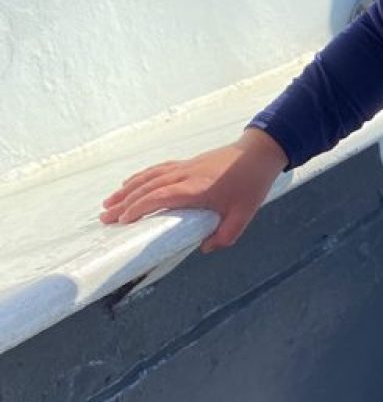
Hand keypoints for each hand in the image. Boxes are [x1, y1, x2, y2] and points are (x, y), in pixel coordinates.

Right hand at [100, 128, 287, 252]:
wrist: (259, 153)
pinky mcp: (187, 163)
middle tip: (105, 218)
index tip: (123, 221)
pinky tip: (129, 184)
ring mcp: (185, 166)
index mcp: (196, 188)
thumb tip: (205, 248)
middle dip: (124, 203)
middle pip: (148, 188)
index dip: (139, 208)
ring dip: (127, 190)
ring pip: (149, 177)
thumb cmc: (252, 183)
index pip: (160, 197)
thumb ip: (225, 236)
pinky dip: (140, 177)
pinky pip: (157, 169)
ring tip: (108, 203)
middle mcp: (185, 175)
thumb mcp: (243, 215)